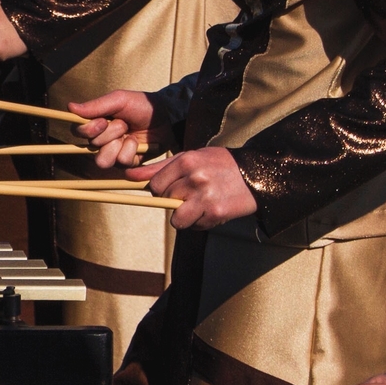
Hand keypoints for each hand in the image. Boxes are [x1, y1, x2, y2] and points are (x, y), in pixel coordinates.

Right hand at [67, 89, 159, 166]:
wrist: (167, 116)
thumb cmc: (143, 105)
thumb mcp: (119, 100)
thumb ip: (95, 105)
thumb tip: (70, 107)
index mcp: (97, 123)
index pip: (78, 132)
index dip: (88, 129)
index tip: (103, 121)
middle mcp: (102, 140)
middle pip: (91, 146)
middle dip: (110, 134)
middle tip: (124, 124)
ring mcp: (114, 152)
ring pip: (103, 159)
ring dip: (119, 145)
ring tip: (130, 135)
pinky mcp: (128, 163)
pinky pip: (122, 162)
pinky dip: (131, 151)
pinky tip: (138, 143)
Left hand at [134, 145, 256, 228]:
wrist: (256, 174)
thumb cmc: (219, 165)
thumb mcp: (191, 158)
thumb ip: (159, 168)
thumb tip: (130, 177)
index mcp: (186, 161)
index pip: (155, 185)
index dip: (161, 190)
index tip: (172, 188)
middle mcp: (194, 178)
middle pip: (165, 201)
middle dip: (175, 201)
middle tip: (193, 194)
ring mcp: (204, 196)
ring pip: (177, 219)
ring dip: (185, 217)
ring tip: (199, 206)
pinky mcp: (215, 212)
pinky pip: (194, 226)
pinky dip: (201, 223)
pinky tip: (212, 210)